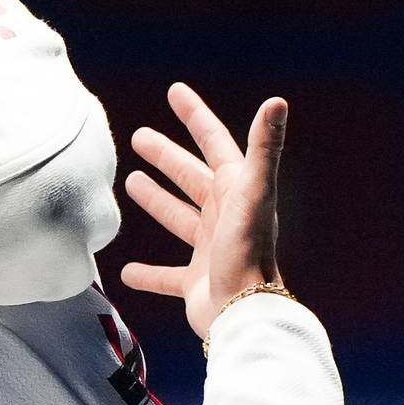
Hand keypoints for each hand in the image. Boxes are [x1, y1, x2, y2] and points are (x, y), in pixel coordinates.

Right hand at [120, 83, 286, 339]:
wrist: (242, 312)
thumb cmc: (247, 252)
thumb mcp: (254, 194)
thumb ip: (264, 147)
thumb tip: (277, 100)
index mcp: (237, 190)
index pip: (214, 143)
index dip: (195, 116)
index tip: (175, 92)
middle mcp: (224, 216)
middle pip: (190, 177)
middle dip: (166, 156)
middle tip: (139, 137)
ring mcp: (208, 249)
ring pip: (177, 218)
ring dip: (156, 201)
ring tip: (130, 183)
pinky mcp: (195, 282)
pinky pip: (166, 275)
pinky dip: (148, 273)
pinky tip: (127, 271)